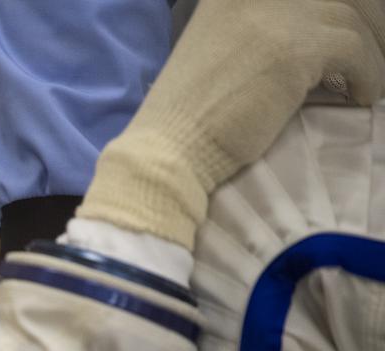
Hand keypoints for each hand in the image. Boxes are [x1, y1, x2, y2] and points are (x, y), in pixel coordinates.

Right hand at [77, 0, 384, 248]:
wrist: (171, 151)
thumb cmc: (192, 116)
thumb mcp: (224, 51)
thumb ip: (262, 31)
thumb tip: (313, 31)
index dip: (334, 12)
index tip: (347, 36)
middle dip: (361, 24)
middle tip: (365, 58)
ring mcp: (275, 14)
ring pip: (353, 18)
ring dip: (368, 52)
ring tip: (361, 82)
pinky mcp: (295, 47)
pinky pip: (357, 51)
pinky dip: (367, 76)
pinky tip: (358, 97)